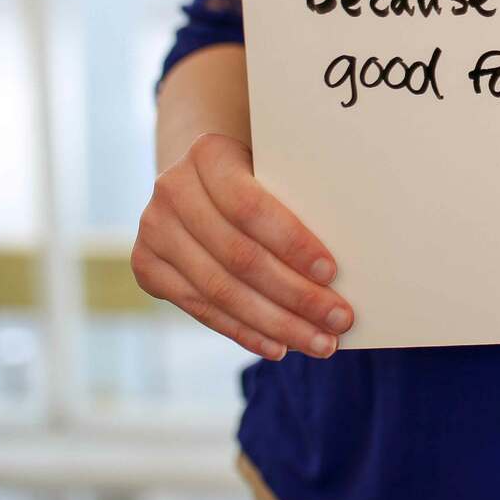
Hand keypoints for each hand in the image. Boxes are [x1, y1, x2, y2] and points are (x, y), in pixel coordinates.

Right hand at [131, 133, 352, 360]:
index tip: (333, 272)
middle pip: (239, 257)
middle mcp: (172, 190)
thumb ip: (298, 196)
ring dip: (277, 323)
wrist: (198, 178)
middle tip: (340, 319)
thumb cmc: (257, 174)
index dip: (292, 243)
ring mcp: (153, 230)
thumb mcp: (274, 167)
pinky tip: (281, 346)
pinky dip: (246, 332)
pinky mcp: (147, 267)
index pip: (251, 208)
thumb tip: (352, 254)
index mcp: (208, 154)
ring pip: (220, 291)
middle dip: (295, 295)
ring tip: (321, 342)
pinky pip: (201, 309)